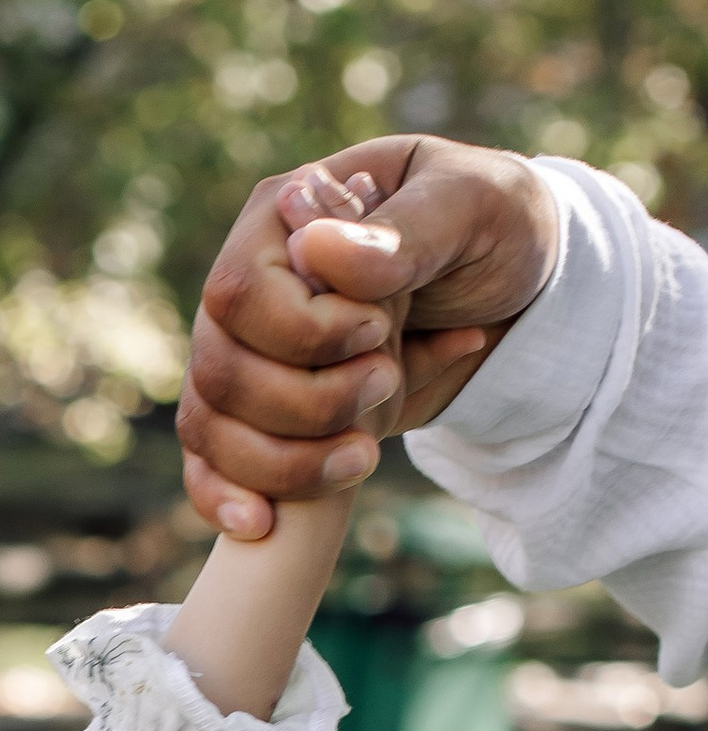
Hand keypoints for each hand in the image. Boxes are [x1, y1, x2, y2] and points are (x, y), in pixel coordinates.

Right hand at [178, 134, 563, 538]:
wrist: (520, 288)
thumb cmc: (497, 225)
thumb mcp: (473, 208)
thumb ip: (402, 231)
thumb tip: (317, 252)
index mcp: (285, 218)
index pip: (238, 293)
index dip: (301, 333)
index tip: (380, 331)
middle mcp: (250, 288)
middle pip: (219, 371)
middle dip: (304, 403)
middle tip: (385, 383)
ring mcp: (249, 353)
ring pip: (211, 425)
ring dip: (282, 460)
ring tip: (364, 456)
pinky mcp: (262, 410)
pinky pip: (211, 460)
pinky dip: (226, 496)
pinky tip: (260, 522)